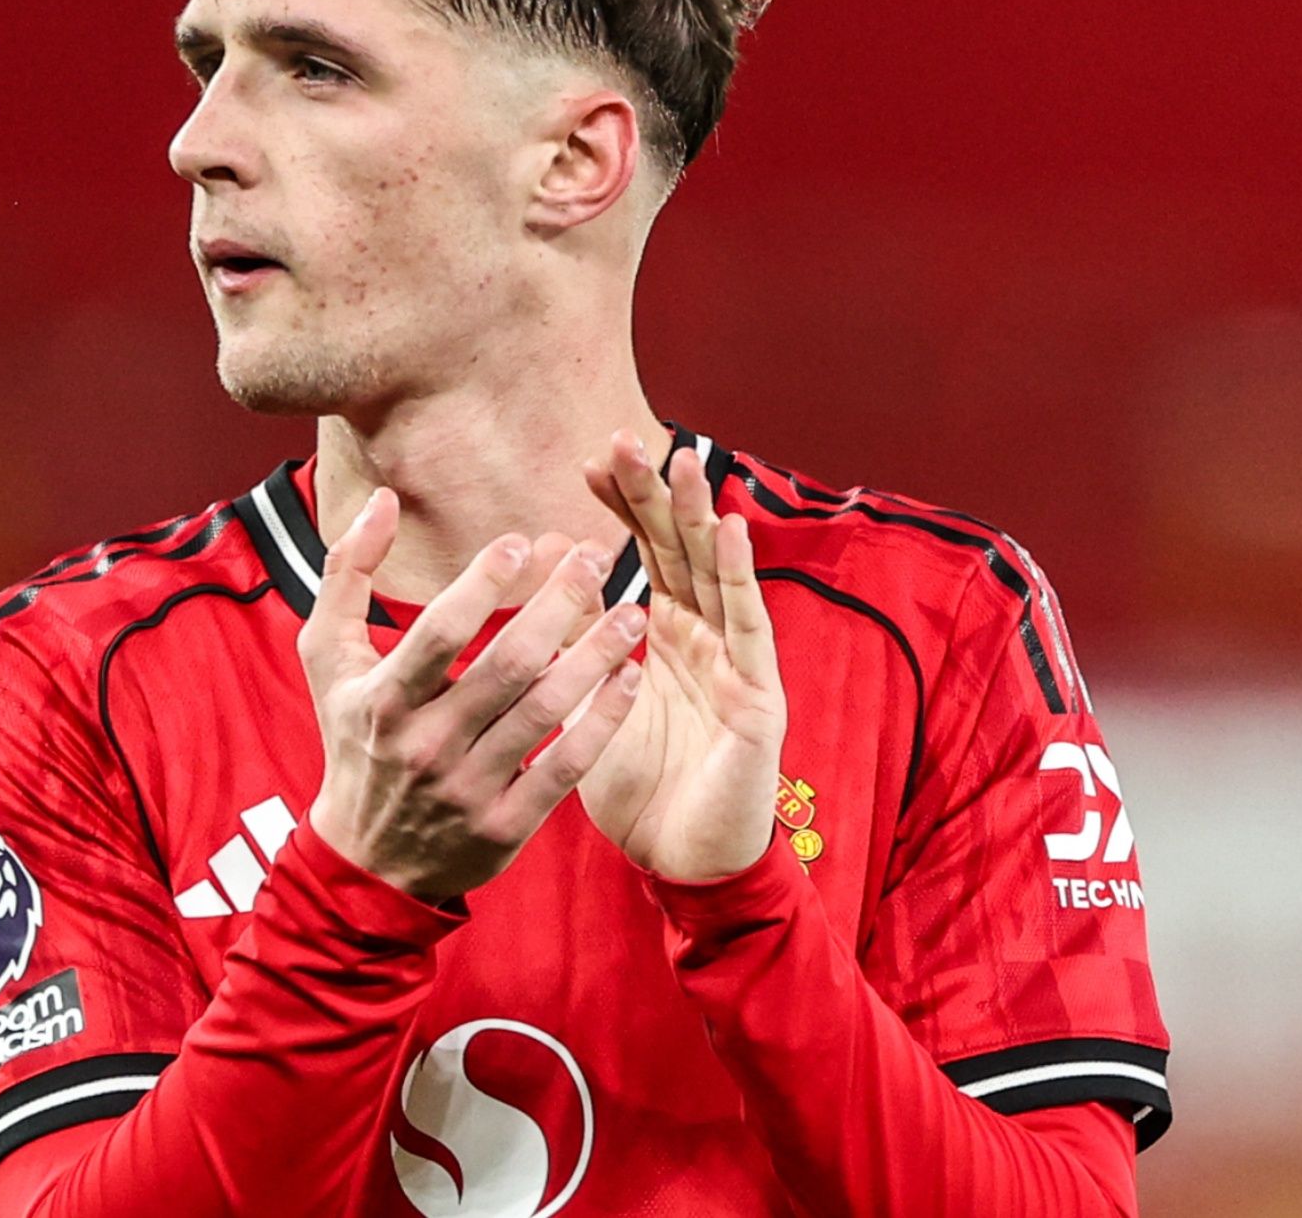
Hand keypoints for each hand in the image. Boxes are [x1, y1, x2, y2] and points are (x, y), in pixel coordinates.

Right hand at [299, 488, 650, 903]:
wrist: (367, 859)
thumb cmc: (354, 739)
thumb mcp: (327, 657)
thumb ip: (346, 572)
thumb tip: (381, 499)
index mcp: (383, 700)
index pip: (440, 631)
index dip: (484, 582)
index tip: (523, 540)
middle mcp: (426, 745)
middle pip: (507, 664)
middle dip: (559, 603)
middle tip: (597, 556)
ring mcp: (468, 789)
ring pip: (546, 711)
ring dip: (596, 655)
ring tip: (632, 610)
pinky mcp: (506, 827)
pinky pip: (566, 767)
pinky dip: (603, 721)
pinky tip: (631, 678)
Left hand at [578, 433, 788, 882]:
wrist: (682, 864)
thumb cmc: (640, 791)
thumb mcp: (589, 708)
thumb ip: (574, 646)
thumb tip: (542, 573)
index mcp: (665, 638)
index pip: (644, 556)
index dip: (621, 509)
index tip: (586, 461)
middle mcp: (704, 639)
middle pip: (680, 551)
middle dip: (655, 494)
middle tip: (624, 436)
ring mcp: (736, 663)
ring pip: (718, 576)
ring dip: (701, 516)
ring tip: (681, 460)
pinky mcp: (758, 697)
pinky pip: (749, 629)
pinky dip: (740, 578)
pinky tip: (730, 531)